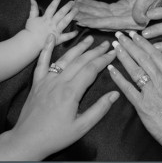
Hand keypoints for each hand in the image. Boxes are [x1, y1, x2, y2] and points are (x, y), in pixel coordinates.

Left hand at [1, 35, 117, 159]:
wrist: (28, 140)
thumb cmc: (56, 136)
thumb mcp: (82, 127)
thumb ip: (100, 109)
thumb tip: (115, 94)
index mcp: (71, 92)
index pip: (91, 70)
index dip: (104, 60)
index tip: (113, 53)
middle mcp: (59, 82)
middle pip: (80, 61)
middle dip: (95, 51)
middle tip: (106, 44)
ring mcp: (46, 80)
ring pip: (65, 59)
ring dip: (78, 47)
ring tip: (89, 39)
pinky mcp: (37, 83)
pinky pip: (41, 62)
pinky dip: (46, 49)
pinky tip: (51, 37)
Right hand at [25, 0, 77, 47]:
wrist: (30, 42)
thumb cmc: (30, 30)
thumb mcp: (31, 18)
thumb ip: (33, 9)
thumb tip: (33, 0)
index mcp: (46, 18)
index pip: (52, 7)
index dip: (56, 0)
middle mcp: (52, 23)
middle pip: (61, 13)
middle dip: (67, 7)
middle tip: (73, 2)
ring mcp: (56, 31)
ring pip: (65, 22)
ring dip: (71, 16)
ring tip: (77, 10)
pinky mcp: (58, 39)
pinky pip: (66, 36)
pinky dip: (72, 34)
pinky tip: (77, 31)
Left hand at [74, 0, 161, 29]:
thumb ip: (142, 9)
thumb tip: (138, 20)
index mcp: (132, 21)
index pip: (110, 23)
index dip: (95, 22)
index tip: (82, 21)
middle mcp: (126, 22)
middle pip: (102, 21)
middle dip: (87, 19)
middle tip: (71, 16)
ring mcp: (122, 17)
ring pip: (101, 16)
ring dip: (87, 13)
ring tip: (73, 9)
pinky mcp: (120, 10)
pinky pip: (104, 10)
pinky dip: (93, 7)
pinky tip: (83, 3)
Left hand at [107, 31, 161, 154]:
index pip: (155, 55)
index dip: (143, 43)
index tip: (134, 34)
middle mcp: (160, 81)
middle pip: (142, 59)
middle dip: (130, 45)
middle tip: (119, 34)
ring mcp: (150, 93)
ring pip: (135, 70)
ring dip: (123, 56)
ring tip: (114, 46)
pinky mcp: (142, 105)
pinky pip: (128, 89)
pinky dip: (118, 78)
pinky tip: (111, 69)